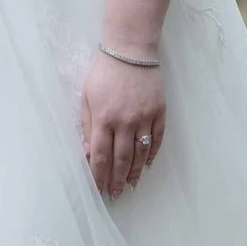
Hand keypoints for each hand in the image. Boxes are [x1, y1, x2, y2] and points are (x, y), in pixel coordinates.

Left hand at [82, 50, 163, 199]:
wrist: (130, 50)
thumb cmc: (104, 73)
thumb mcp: (87, 97)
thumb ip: (88, 126)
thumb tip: (89, 153)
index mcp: (103, 118)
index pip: (100, 155)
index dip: (98, 176)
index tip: (97, 189)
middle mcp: (125, 121)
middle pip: (121, 159)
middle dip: (117, 180)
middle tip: (115, 195)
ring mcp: (144, 117)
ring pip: (140, 153)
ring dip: (135, 172)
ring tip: (131, 185)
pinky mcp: (159, 111)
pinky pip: (157, 139)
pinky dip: (152, 154)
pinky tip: (147, 165)